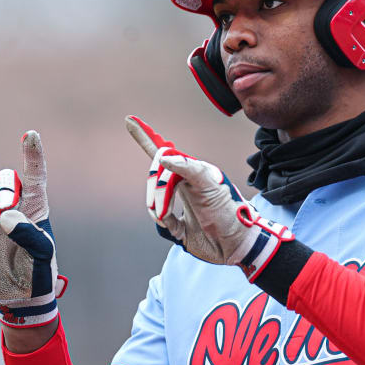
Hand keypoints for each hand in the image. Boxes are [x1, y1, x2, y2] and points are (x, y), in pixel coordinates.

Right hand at [0, 131, 66, 326]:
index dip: (32, 155)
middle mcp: (12, 206)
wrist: (18, 293)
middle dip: (3, 190)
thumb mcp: (43, 254)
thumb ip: (28, 234)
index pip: (34, 174)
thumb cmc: (38, 271)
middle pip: (4, 179)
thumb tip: (4, 216)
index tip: (30, 135)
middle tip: (5, 215)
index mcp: (35, 207)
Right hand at [126, 116, 293, 279]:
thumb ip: (189, 168)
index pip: (163, 152)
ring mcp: (177, 204)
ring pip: (153, 200)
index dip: (145, 137)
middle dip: (156, 191)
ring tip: (170, 218)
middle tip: (164, 206)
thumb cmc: (229, 211)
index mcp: (190, 172)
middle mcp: (182, 185)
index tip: (129, 121)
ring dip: (158, 208)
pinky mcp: (175, 226)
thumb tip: (163, 158)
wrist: (236, 244)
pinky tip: (177, 228)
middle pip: (155, 178)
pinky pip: (158, 219)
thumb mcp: (212, 185)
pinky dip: (163, 222)